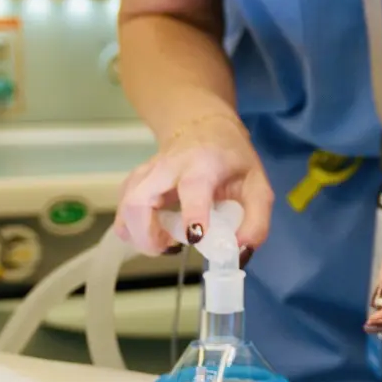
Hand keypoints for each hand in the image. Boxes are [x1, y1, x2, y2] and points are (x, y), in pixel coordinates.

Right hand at [115, 114, 272, 254]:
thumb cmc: (233, 161)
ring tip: (165, 243)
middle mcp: (168, 166)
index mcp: (204, 163)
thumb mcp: (258, 186)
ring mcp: (146, 172)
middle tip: (170, 248)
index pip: (193, 187)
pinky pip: (123, 210)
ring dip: (139, 234)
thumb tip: (239, 252)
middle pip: (139, 199)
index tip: (194, 237)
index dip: (191, 213)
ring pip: (125, 206)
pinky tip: (155, 234)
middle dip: (147, 234)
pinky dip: (132, 229)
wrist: (205, 128)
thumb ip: (256, 221)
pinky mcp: (134, 181)